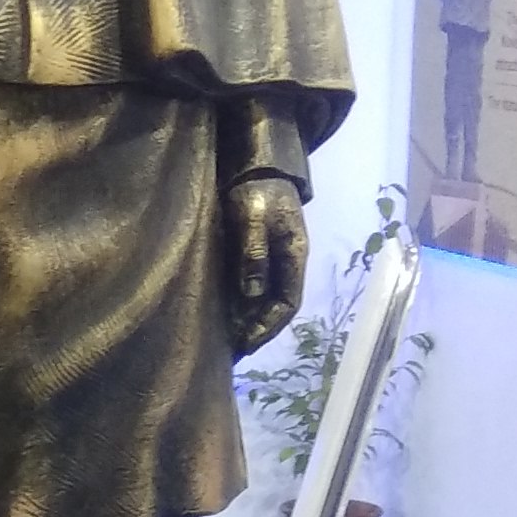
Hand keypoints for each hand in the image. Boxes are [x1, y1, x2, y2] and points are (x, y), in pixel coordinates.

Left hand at [225, 176, 308, 361]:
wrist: (256, 164)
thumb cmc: (255, 189)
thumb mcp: (252, 217)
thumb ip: (253, 252)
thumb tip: (251, 292)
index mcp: (294, 256)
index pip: (287, 304)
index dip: (268, 328)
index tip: (245, 345)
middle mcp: (287, 263)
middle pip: (275, 307)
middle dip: (256, 331)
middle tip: (230, 351)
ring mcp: (274, 259)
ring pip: (264, 299)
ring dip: (248, 320)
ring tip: (224, 339)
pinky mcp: (257, 254)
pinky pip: (252, 287)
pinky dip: (240, 304)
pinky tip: (222, 314)